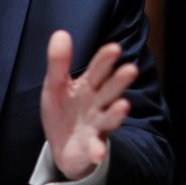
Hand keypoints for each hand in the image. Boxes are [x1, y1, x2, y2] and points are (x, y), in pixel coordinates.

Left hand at [40, 30, 138, 180]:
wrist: (63, 147)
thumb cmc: (63, 111)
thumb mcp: (55, 86)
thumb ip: (58, 62)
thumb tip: (61, 32)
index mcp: (88, 87)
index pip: (97, 70)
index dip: (104, 60)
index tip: (114, 48)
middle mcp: (97, 105)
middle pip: (109, 91)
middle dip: (118, 81)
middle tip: (130, 69)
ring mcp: (96, 126)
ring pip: (108, 118)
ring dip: (116, 113)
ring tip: (123, 105)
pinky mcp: (91, 147)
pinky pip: (96, 148)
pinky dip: (98, 150)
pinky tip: (97, 152)